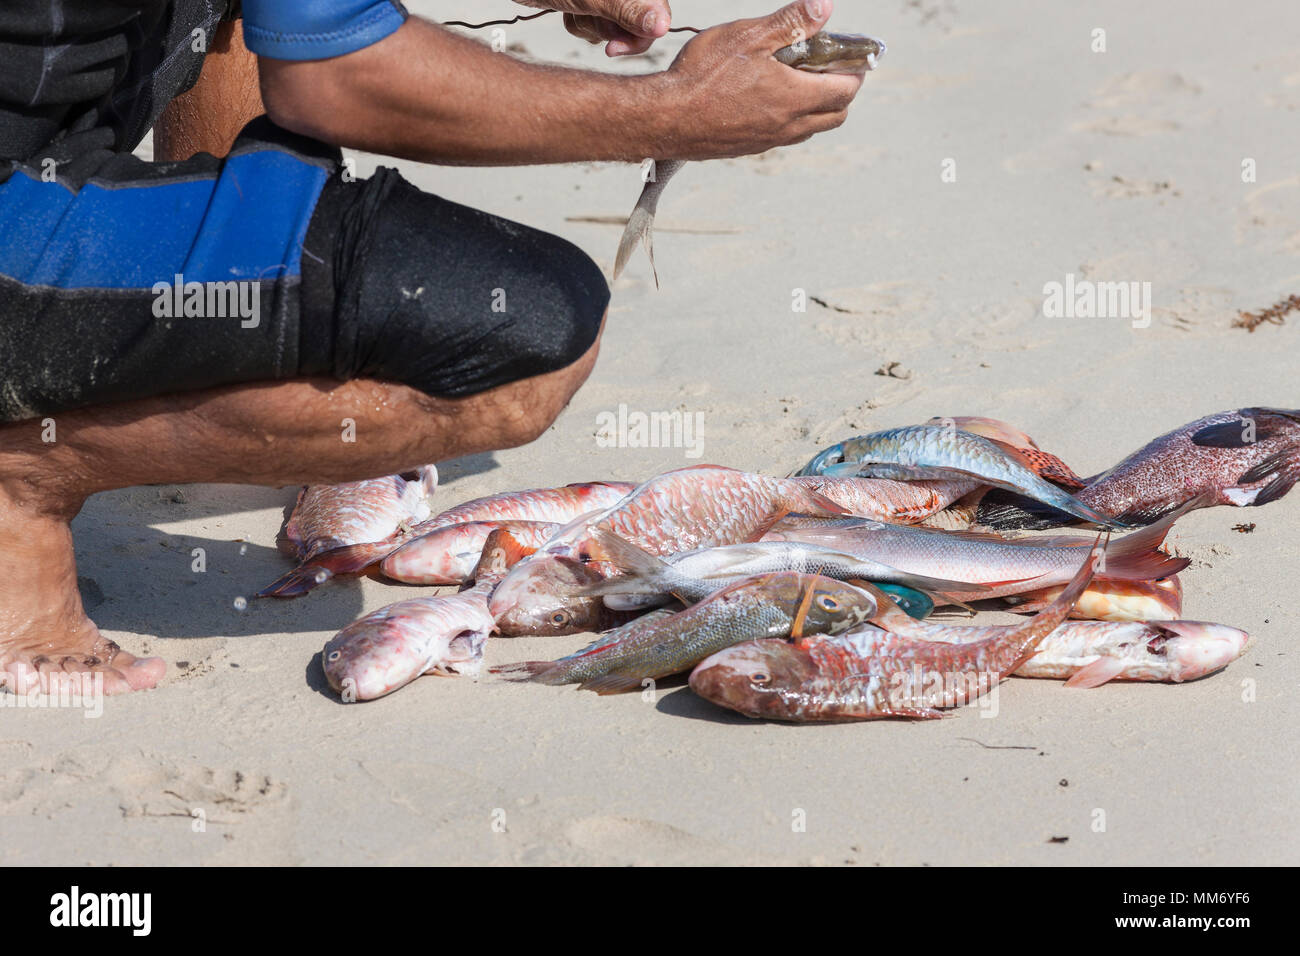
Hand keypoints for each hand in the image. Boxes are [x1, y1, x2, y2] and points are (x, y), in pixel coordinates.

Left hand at [515, 1, 671, 55]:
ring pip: (612, 29)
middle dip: (608, 30)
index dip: (637, 38)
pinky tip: (569, 11)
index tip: (612, 48)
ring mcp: (609, 0)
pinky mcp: (593, 5)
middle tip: (589, 17)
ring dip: (590, 27)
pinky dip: (579, 24)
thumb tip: (662, 25)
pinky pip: (594, 27)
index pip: (657, 16)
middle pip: (636, 26)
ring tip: (575, 9)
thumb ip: (629, 10)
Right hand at [653, 0, 863, 159]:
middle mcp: (787, 126)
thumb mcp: (749, 35)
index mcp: (795, 98)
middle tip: (828, 68)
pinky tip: (767, 99)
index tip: (851, 57)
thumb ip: (791, 22)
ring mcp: (768, 140)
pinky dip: (789, 119)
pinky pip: (782, 136)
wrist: (666, 118)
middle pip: (835, 115)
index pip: (846, 90)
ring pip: (809, 128)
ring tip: (798, 81)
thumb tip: (824, 6)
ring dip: (815, 108)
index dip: (855, 72)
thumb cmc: (703, 75)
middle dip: (841, 92)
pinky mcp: (748, 148)